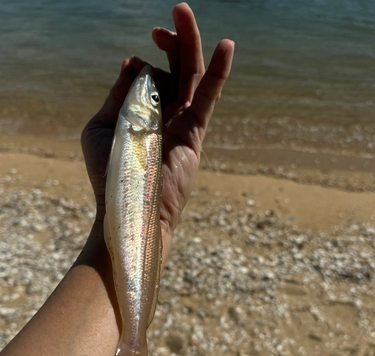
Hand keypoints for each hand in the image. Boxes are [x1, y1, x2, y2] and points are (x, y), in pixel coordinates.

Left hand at [81, 3, 233, 262]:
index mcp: (139, 113)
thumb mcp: (101, 128)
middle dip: (170, 42)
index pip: (146, 77)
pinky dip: (217, 73)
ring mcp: (181, 123)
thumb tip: (133, 62)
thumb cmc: (109, 175)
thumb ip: (118, 96)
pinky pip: (208, 98)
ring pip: (190, 77)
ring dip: (187, 44)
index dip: (140, 65)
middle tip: (165, 20)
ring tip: (182, 11)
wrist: (129, 208)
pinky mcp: (195, 133)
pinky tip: (226, 46)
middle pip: (173, 70)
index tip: (132, 66)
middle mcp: (162, 115)